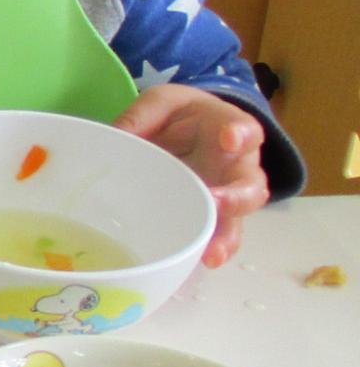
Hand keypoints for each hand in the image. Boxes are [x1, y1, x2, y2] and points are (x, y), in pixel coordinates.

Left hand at [115, 83, 269, 267]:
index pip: (245, 128)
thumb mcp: (160, 104)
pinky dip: (209, 249)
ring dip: (225, 237)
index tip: (228, 138)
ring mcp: (226, 193)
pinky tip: (198, 262)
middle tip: (220, 203)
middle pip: (251, 184)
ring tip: (213, 255)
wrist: (189, 129)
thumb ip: (142, 116)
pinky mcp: (211, 214)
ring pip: (236, 219)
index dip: (240, 134)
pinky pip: (216, 234)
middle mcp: (237, 165)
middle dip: (238, 196)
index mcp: (228, 127)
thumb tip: (114, 137)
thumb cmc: (179, 115)